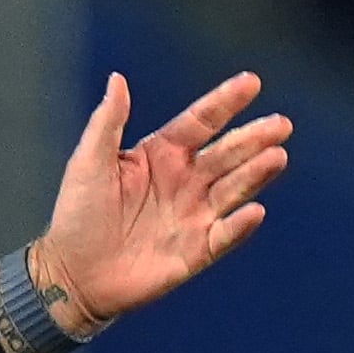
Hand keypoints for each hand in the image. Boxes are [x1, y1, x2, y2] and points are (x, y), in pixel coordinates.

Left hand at [33, 71, 290, 333]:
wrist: (72, 273)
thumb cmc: (77, 214)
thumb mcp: (87, 163)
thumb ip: (107, 123)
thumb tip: (118, 79)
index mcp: (161, 154)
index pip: (199, 122)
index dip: (224, 102)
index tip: (251, 82)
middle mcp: (185, 181)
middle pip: (226, 153)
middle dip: (253, 138)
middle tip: (280, 124)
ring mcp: (194, 215)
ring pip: (234, 189)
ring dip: (256, 173)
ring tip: (276, 156)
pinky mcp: (197, 250)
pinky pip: (225, 235)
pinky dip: (240, 226)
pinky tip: (254, 211)